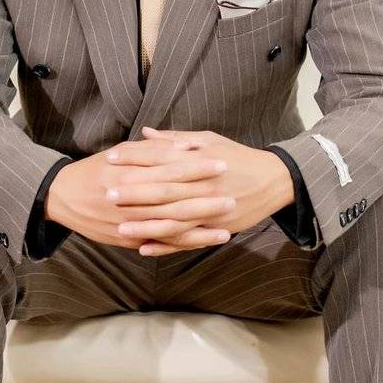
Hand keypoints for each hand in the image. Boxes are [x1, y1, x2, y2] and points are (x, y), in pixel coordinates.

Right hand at [44, 135, 239, 253]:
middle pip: (173, 197)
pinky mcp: (129, 239)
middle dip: (204, 197)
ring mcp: (129, 222)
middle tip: (231, 194)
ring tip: (226, 224)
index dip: (196, 166)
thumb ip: (151, 150)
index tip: (220, 163)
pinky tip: (205, 241)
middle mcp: (130, 198)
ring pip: (169, 225)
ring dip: (199, 225)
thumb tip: (182, 146)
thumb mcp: (120, 152)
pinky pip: (160, 242)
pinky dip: (184, 243)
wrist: (62, 197)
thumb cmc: (95, 170)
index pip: (169, 167)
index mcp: (129, 171)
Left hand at [108, 127, 294, 255]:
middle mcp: (202, 186)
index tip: (111, 159)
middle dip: (135, 194)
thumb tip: (145, 132)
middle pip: (164, 191)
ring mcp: (210, 209)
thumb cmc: (238, 156)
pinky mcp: (217, 227)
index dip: (135, 159)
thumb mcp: (208, 140)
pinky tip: (145, 249)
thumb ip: (175, 140)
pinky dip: (166, 246)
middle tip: (108, 194)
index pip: (160, 159)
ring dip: (146, 226)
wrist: (274, 180)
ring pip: (174, 221)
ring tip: (120, 228)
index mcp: (198, 161)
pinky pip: (188, 240)